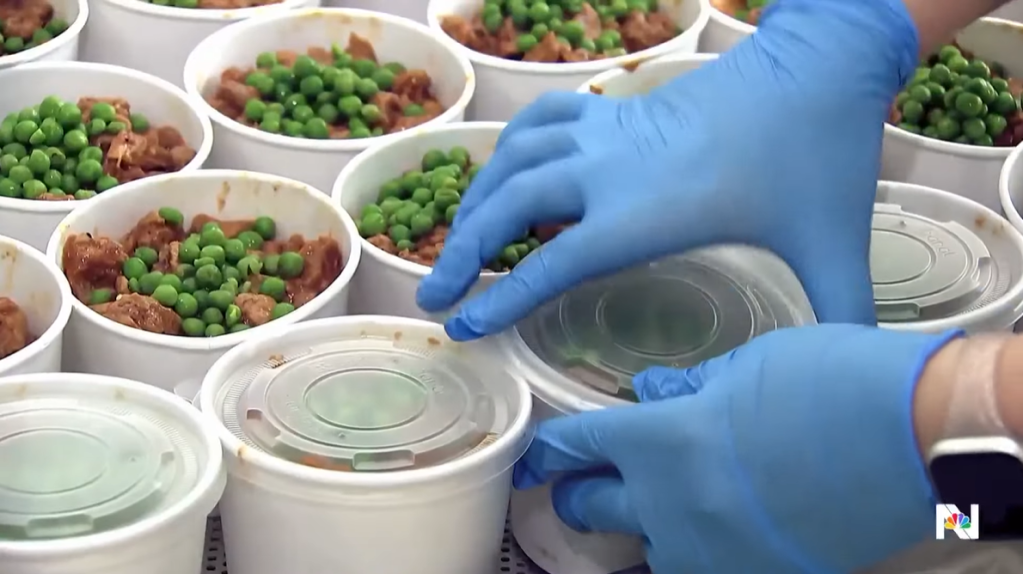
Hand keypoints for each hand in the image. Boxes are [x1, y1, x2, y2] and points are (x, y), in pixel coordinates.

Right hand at [416, 0, 920, 340]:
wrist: (819, 67)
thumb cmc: (818, 156)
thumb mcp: (833, 244)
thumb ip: (844, 315)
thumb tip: (864, 372)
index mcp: (646, 212)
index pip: (551, 264)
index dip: (501, 299)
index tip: (464, 327)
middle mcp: (610, 169)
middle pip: (507, 205)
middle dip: (462, 252)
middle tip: (433, 296)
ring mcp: (608, 131)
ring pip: (513, 158)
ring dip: (476, 199)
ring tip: (458, 242)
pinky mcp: (617, 108)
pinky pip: (542, 120)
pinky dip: (511, 146)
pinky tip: (508, 172)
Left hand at [512, 324, 960, 573]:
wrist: (915, 437)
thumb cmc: (830, 382)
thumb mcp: (749, 365)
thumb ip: (689, 386)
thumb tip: (652, 393)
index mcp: (659, 440)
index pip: (578, 445)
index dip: (552, 448)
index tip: (541, 453)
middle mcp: (668, 505)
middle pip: (587, 507)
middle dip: (578, 492)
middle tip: (585, 482)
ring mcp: (710, 553)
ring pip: (643, 550)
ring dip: (640, 528)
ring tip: (663, 508)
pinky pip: (698, 571)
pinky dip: (695, 551)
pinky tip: (716, 530)